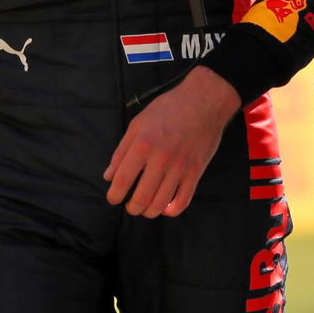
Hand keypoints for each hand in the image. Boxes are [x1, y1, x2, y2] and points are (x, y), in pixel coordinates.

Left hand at [104, 66, 239, 216]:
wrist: (205, 101)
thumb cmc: (169, 108)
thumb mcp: (138, 123)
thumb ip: (121, 151)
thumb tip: (109, 176)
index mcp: (143, 145)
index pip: (122, 181)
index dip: (114, 195)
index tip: (113, 198)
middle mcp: (160, 159)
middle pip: (141, 199)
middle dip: (132, 208)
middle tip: (130, 205)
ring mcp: (180, 168)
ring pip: (160, 204)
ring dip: (149, 211)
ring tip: (146, 207)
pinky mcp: (196, 172)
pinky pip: (183, 202)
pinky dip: (171, 210)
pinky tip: (166, 206)